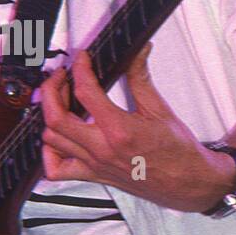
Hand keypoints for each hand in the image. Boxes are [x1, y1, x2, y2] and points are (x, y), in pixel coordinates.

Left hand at [39, 45, 235, 212]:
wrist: (187, 183)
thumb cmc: (178, 151)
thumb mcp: (160, 109)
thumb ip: (141, 78)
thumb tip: (139, 51)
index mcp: (120, 130)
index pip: (86, 93)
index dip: (80, 69)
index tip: (82, 59)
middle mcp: (102, 149)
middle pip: (56, 118)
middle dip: (51, 90)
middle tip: (61, 76)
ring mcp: (94, 164)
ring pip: (51, 140)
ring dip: (48, 115)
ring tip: (60, 100)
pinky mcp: (93, 175)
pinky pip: (56, 169)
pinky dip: (49, 152)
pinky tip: (58, 137)